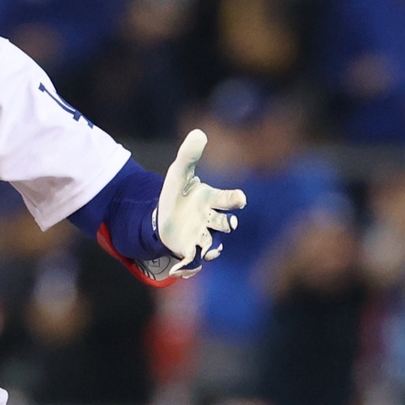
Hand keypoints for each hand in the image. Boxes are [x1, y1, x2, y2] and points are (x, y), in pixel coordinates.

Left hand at [151, 128, 245, 280]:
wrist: (164, 215)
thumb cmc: (178, 192)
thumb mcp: (179, 172)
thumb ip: (189, 155)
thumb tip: (199, 132)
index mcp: (212, 200)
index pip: (228, 199)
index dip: (235, 200)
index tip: (240, 199)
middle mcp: (212, 219)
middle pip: (224, 224)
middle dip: (227, 224)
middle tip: (229, 224)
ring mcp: (202, 236)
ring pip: (214, 246)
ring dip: (214, 250)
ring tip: (210, 253)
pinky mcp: (190, 250)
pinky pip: (194, 261)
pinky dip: (190, 267)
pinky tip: (181, 271)